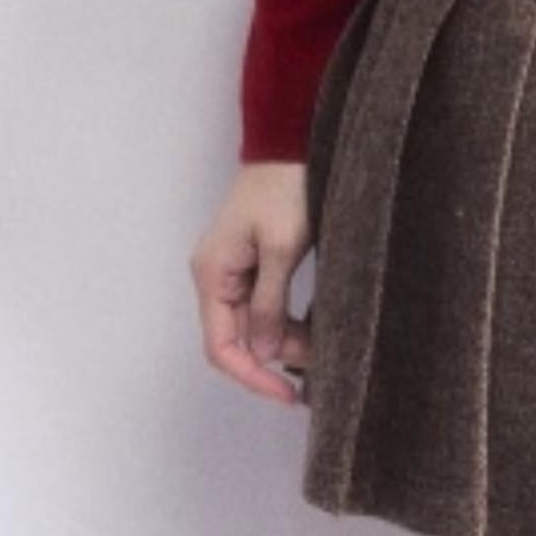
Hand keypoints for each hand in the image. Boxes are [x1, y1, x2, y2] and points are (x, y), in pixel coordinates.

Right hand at [189, 163, 312, 404]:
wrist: (291, 140)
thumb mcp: (281, 247)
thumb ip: (269, 304)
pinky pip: (263, 303)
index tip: (288, 394)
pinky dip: (286, 319)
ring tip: (322, 347)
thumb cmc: (286, 188)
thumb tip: (264, 354)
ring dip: (284, 340)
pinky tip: (312, 326)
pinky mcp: (254, 260)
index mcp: (213, 274)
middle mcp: (216, 275)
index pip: (221, 347)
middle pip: (237, 338)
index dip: (252, 376)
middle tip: (319, 366)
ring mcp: (233, 268)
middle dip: (275, 359)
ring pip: (253, 323)